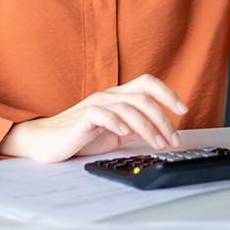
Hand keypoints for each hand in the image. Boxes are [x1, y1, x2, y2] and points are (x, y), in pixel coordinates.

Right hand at [0, 74, 188, 162]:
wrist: (45, 142)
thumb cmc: (78, 136)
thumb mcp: (113, 133)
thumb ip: (132, 128)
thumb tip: (156, 132)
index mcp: (118, 96)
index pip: (148, 84)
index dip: (168, 93)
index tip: (183, 110)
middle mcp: (109, 95)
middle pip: (144, 97)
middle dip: (164, 119)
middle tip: (174, 139)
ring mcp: (96, 104)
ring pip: (130, 107)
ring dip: (149, 127)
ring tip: (158, 145)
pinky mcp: (83, 117)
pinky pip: (104, 114)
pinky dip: (118, 123)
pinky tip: (125, 134)